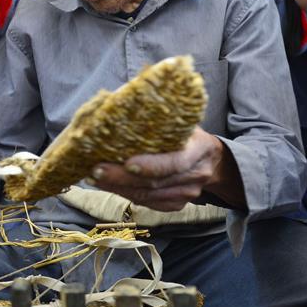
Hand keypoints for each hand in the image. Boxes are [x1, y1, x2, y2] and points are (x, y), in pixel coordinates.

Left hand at [89, 127, 230, 211]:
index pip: (176, 162)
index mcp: (199, 147)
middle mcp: (196, 174)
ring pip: (148, 196)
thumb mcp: (180, 119)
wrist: (211, 159)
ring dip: (119, 188)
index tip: (127, 163)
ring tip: (95, 177)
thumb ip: (155, 116)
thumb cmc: (187, 133)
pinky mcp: (177, 204)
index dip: (152, 165)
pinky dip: (126, 195)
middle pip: (156, 183)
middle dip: (122, 178)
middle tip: (96, 171)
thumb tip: (117, 101)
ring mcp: (188, 193)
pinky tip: (109, 185)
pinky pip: (148, 204)